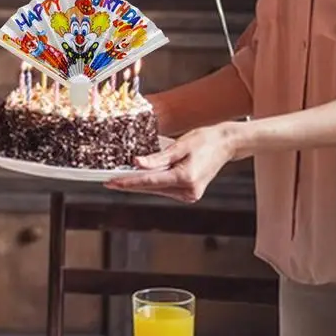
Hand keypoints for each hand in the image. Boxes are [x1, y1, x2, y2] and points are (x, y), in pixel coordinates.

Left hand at [105, 123, 239, 201]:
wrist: (225, 144)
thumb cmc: (205, 140)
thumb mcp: (179, 145)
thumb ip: (157, 157)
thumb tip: (137, 163)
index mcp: (186, 179)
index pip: (149, 182)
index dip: (128, 182)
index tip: (112, 182)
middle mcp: (188, 191)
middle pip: (151, 188)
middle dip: (130, 184)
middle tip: (109, 181)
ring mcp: (190, 195)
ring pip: (157, 189)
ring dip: (140, 183)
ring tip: (122, 177)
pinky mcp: (190, 193)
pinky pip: (165, 188)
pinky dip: (153, 182)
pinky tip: (141, 176)